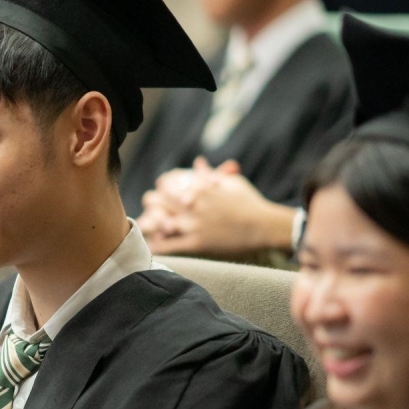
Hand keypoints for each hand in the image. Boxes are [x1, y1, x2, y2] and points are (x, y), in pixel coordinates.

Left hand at [143, 158, 292, 256]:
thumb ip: (210, 174)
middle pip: (161, 202)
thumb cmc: (250, 202)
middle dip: (152, 202)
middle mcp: (193, 206)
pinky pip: (171, 246)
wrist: (264, 226)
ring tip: (144, 223)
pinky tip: (149, 246)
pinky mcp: (197, 243)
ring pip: (161, 223)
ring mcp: (194, 225)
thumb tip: (198, 162)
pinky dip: (158, 246)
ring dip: (150, 222)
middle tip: (150, 203)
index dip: (161, 187)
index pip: (170, 184)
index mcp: (199, 189)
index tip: (159, 188)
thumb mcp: (232, 182)